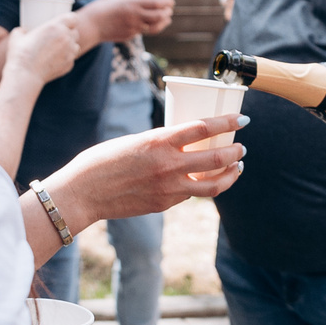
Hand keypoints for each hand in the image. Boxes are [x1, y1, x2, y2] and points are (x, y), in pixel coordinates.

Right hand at [4, 16, 83, 83]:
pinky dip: (66, 58)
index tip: (65, 23)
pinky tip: (55, 60)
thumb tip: (24, 30)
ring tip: (58, 49)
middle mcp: (66, 38)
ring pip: (76, 46)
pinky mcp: (69, 64)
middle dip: (69, 33)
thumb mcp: (17, 35)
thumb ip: (23, 30)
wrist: (25, 74)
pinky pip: (72, 58)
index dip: (70, 20)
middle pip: (75, 32)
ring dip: (70, 46)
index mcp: (55, 26)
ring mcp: (70, 52)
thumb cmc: (20, 53)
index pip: (73, 18)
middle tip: (59, 37)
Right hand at [47, 114, 247, 224]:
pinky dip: (203, 185)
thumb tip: (184, 144)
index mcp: (159, 141)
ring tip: (237, 166)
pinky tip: (206, 180)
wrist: (83, 193)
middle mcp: (168, 165)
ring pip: (213, 184)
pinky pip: (191, 194)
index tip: (242, 120)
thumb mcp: (135, 141)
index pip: (203, 128)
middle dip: (236, 151)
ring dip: (231, 174)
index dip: (227, 123)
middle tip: (242, 147)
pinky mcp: (164, 205)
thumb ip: (161, 143)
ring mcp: (168, 188)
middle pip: (217, 157)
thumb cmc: (102, 161)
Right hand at [86, 0, 173, 41]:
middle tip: (169, 11)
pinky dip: (149, 28)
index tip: (171, 2)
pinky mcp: (129, 36)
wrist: (89, 26)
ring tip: (166, 19)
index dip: (167, 3)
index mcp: (133, 4)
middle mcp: (135, 17)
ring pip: (154, 28)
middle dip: (167, 14)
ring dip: (163, 23)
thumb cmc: (102, 8)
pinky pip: (142, 32)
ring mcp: (133, 28)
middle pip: (159, 16)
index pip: (157, 3)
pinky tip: (151, 25)